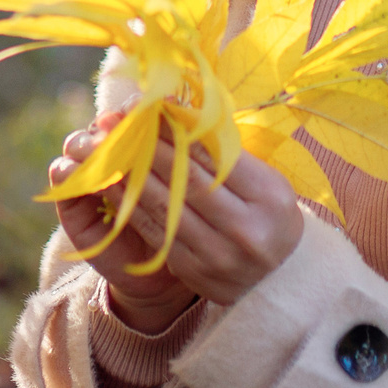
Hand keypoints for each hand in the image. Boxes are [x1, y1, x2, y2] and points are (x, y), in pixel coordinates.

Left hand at [52, 113, 304, 320]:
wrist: (284, 278)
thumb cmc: (272, 214)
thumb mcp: (265, 179)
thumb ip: (225, 152)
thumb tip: (176, 113)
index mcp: (268, 196)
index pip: (213, 156)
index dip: (176, 131)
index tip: (146, 109)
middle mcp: (244, 229)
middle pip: (185, 180)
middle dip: (146, 147)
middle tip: (114, 122)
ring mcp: (218, 256)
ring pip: (164, 207)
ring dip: (128, 175)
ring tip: (103, 149)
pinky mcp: (194, 273)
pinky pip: (155, 233)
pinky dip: (131, 206)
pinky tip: (112, 185)